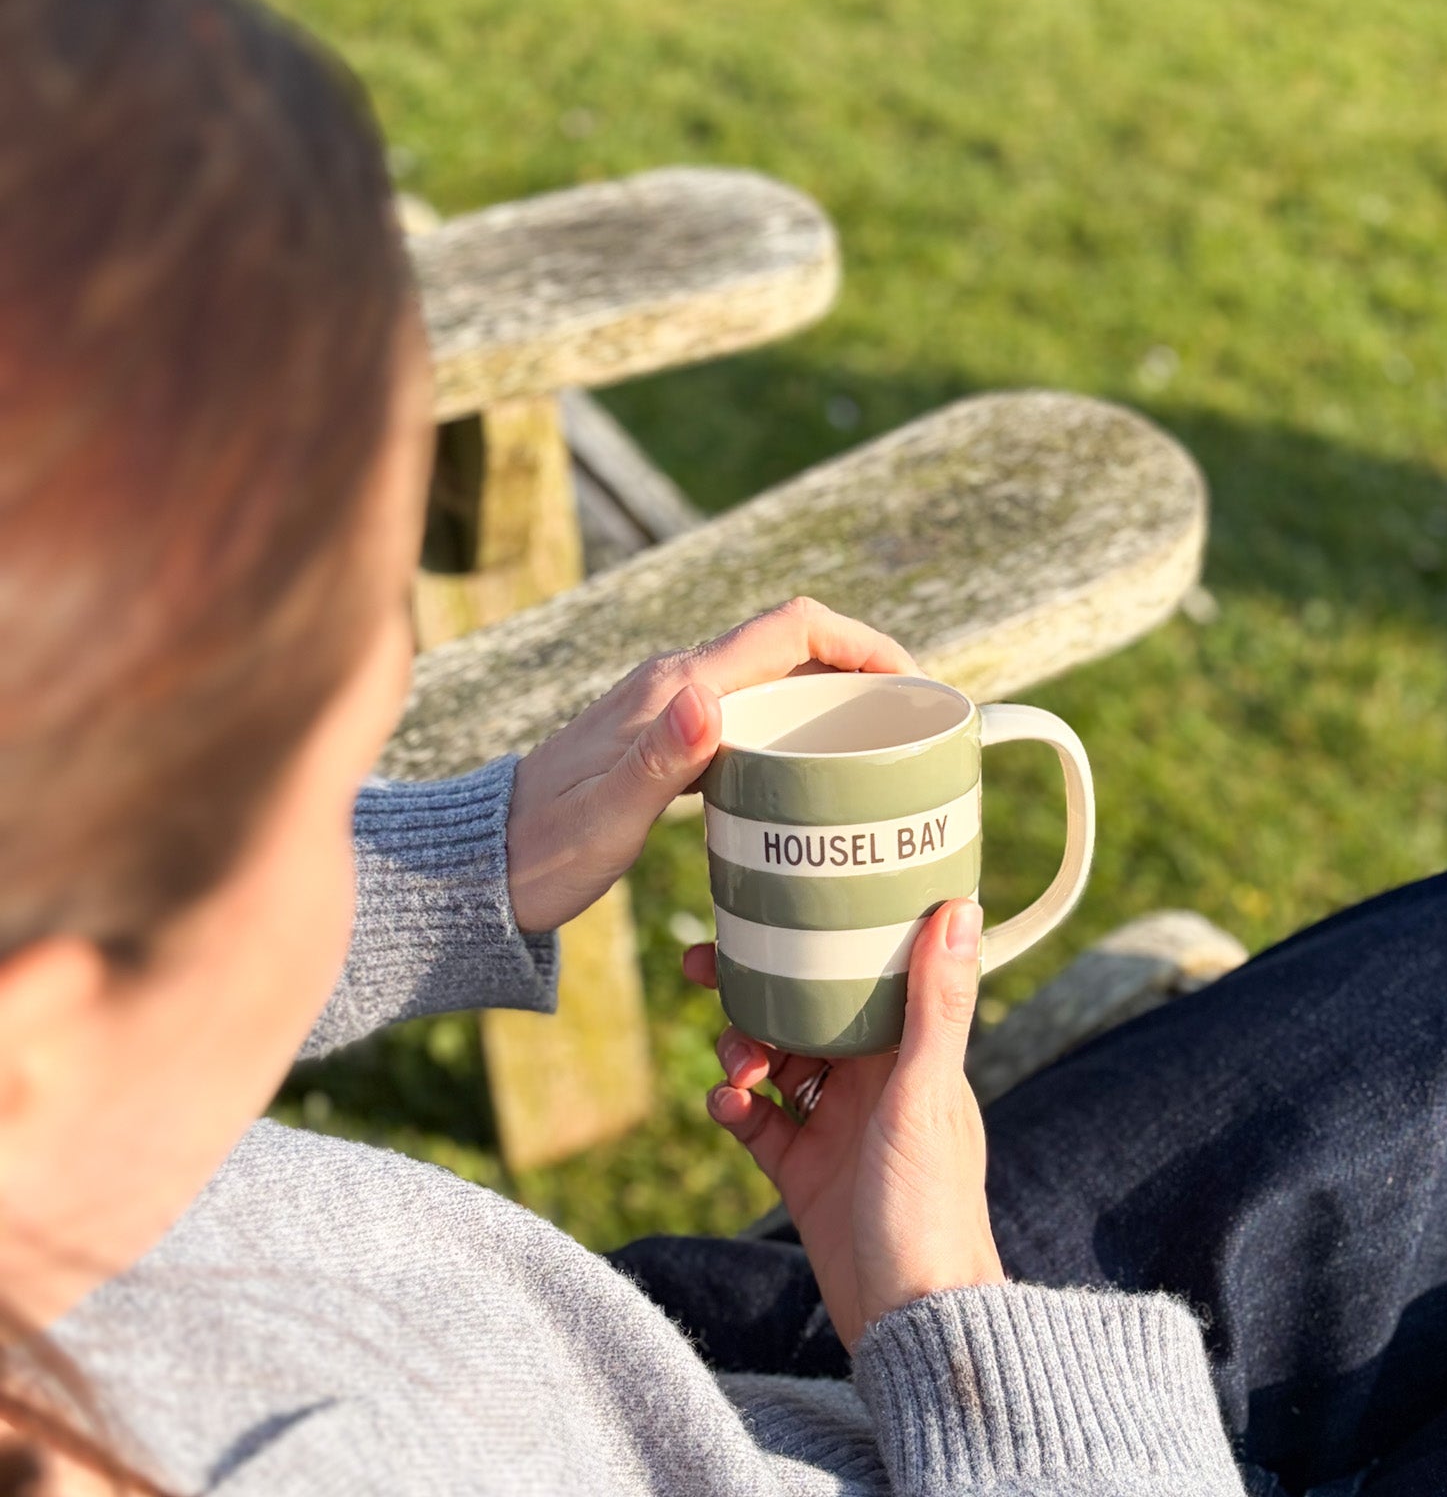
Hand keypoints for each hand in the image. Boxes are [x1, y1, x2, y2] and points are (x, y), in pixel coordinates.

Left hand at [506, 598, 914, 934]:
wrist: (482, 866)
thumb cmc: (544, 852)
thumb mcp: (606, 818)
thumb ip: (659, 759)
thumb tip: (709, 700)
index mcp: (677, 689)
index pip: (791, 630)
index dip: (863, 642)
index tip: (913, 684)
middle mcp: (679, 685)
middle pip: (794, 652)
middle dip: (862, 676)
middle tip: (914, 733)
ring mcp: (673, 710)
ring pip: (775, 686)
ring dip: (833, 707)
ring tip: (881, 758)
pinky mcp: (668, 741)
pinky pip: (750, 721)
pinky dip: (794, 737)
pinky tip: (813, 785)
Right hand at [685, 899, 1005, 1350]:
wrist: (911, 1321)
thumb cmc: (931, 1210)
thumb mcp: (925, 1097)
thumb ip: (936, 1004)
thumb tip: (957, 906)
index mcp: (914, 1053)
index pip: (860, 972)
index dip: (814, 937)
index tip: (763, 912)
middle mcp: (877, 1082)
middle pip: (806, 1011)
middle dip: (755, 989)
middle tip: (701, 968)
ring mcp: (838, 1126)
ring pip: (774, 1058)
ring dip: (742, 1049)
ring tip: (737, 1070)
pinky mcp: (804, 1171)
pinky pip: (757, 1119)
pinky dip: (734, 1104)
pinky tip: (726, 1105)